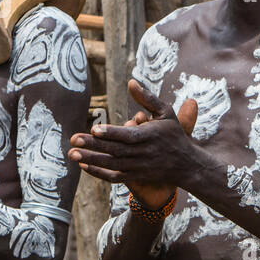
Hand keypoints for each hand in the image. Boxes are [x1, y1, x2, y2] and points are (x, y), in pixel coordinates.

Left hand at [68, 79, 198, 206]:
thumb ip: (147, 99)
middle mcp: (144, 153)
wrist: (187, 164)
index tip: (94, 130)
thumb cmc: (174, 134)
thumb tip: (130, 82)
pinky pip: (115, 177)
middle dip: (94, 146)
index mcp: (151, 135)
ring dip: (92, 160)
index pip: (128, 136)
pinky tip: (84, 166)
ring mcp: (139, 167)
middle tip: (73, 140)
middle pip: (116, 151)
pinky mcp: (136, 176)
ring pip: (113, 165)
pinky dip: (100, 173)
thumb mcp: (166, 113)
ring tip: (72, 154)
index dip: (111, 134)